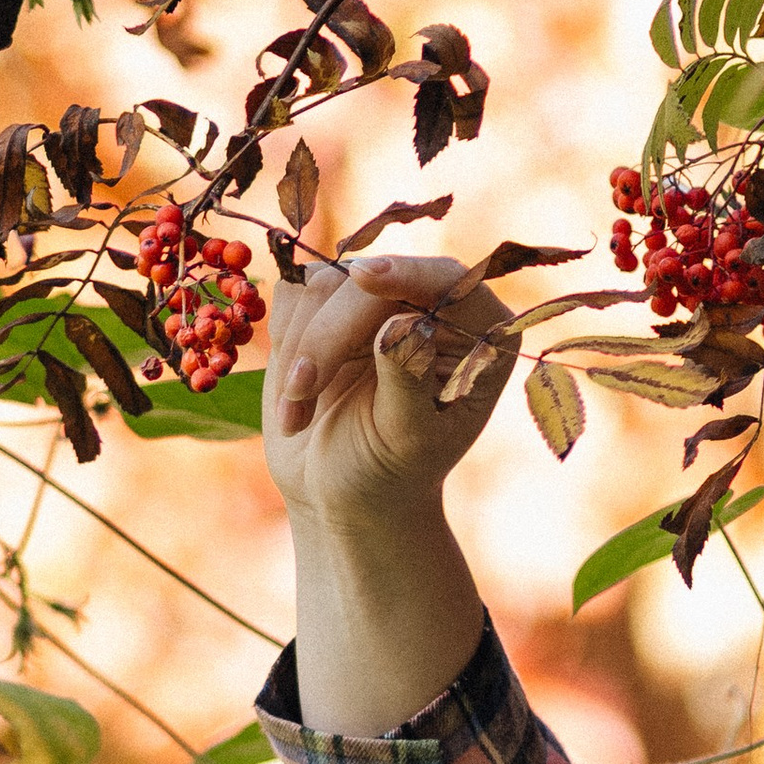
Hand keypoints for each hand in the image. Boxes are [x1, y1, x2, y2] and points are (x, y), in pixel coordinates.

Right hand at [262, 250, 520, 543]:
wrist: (344, 490)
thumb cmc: (390, 472)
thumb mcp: (407, 439)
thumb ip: (408, 381)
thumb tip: (402, 321)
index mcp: (479, 337)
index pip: (450, 282)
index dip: (409, 274)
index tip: (365, 278)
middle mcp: (431, 305)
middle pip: (370, 281)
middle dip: (328, 336)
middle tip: (303, 390)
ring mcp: (376, 299)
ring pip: (324, 283)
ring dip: (301, 348)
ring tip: (299, 411)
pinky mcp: (328, 303)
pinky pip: (293, 291)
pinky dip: (285, 339)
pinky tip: (294, 389)